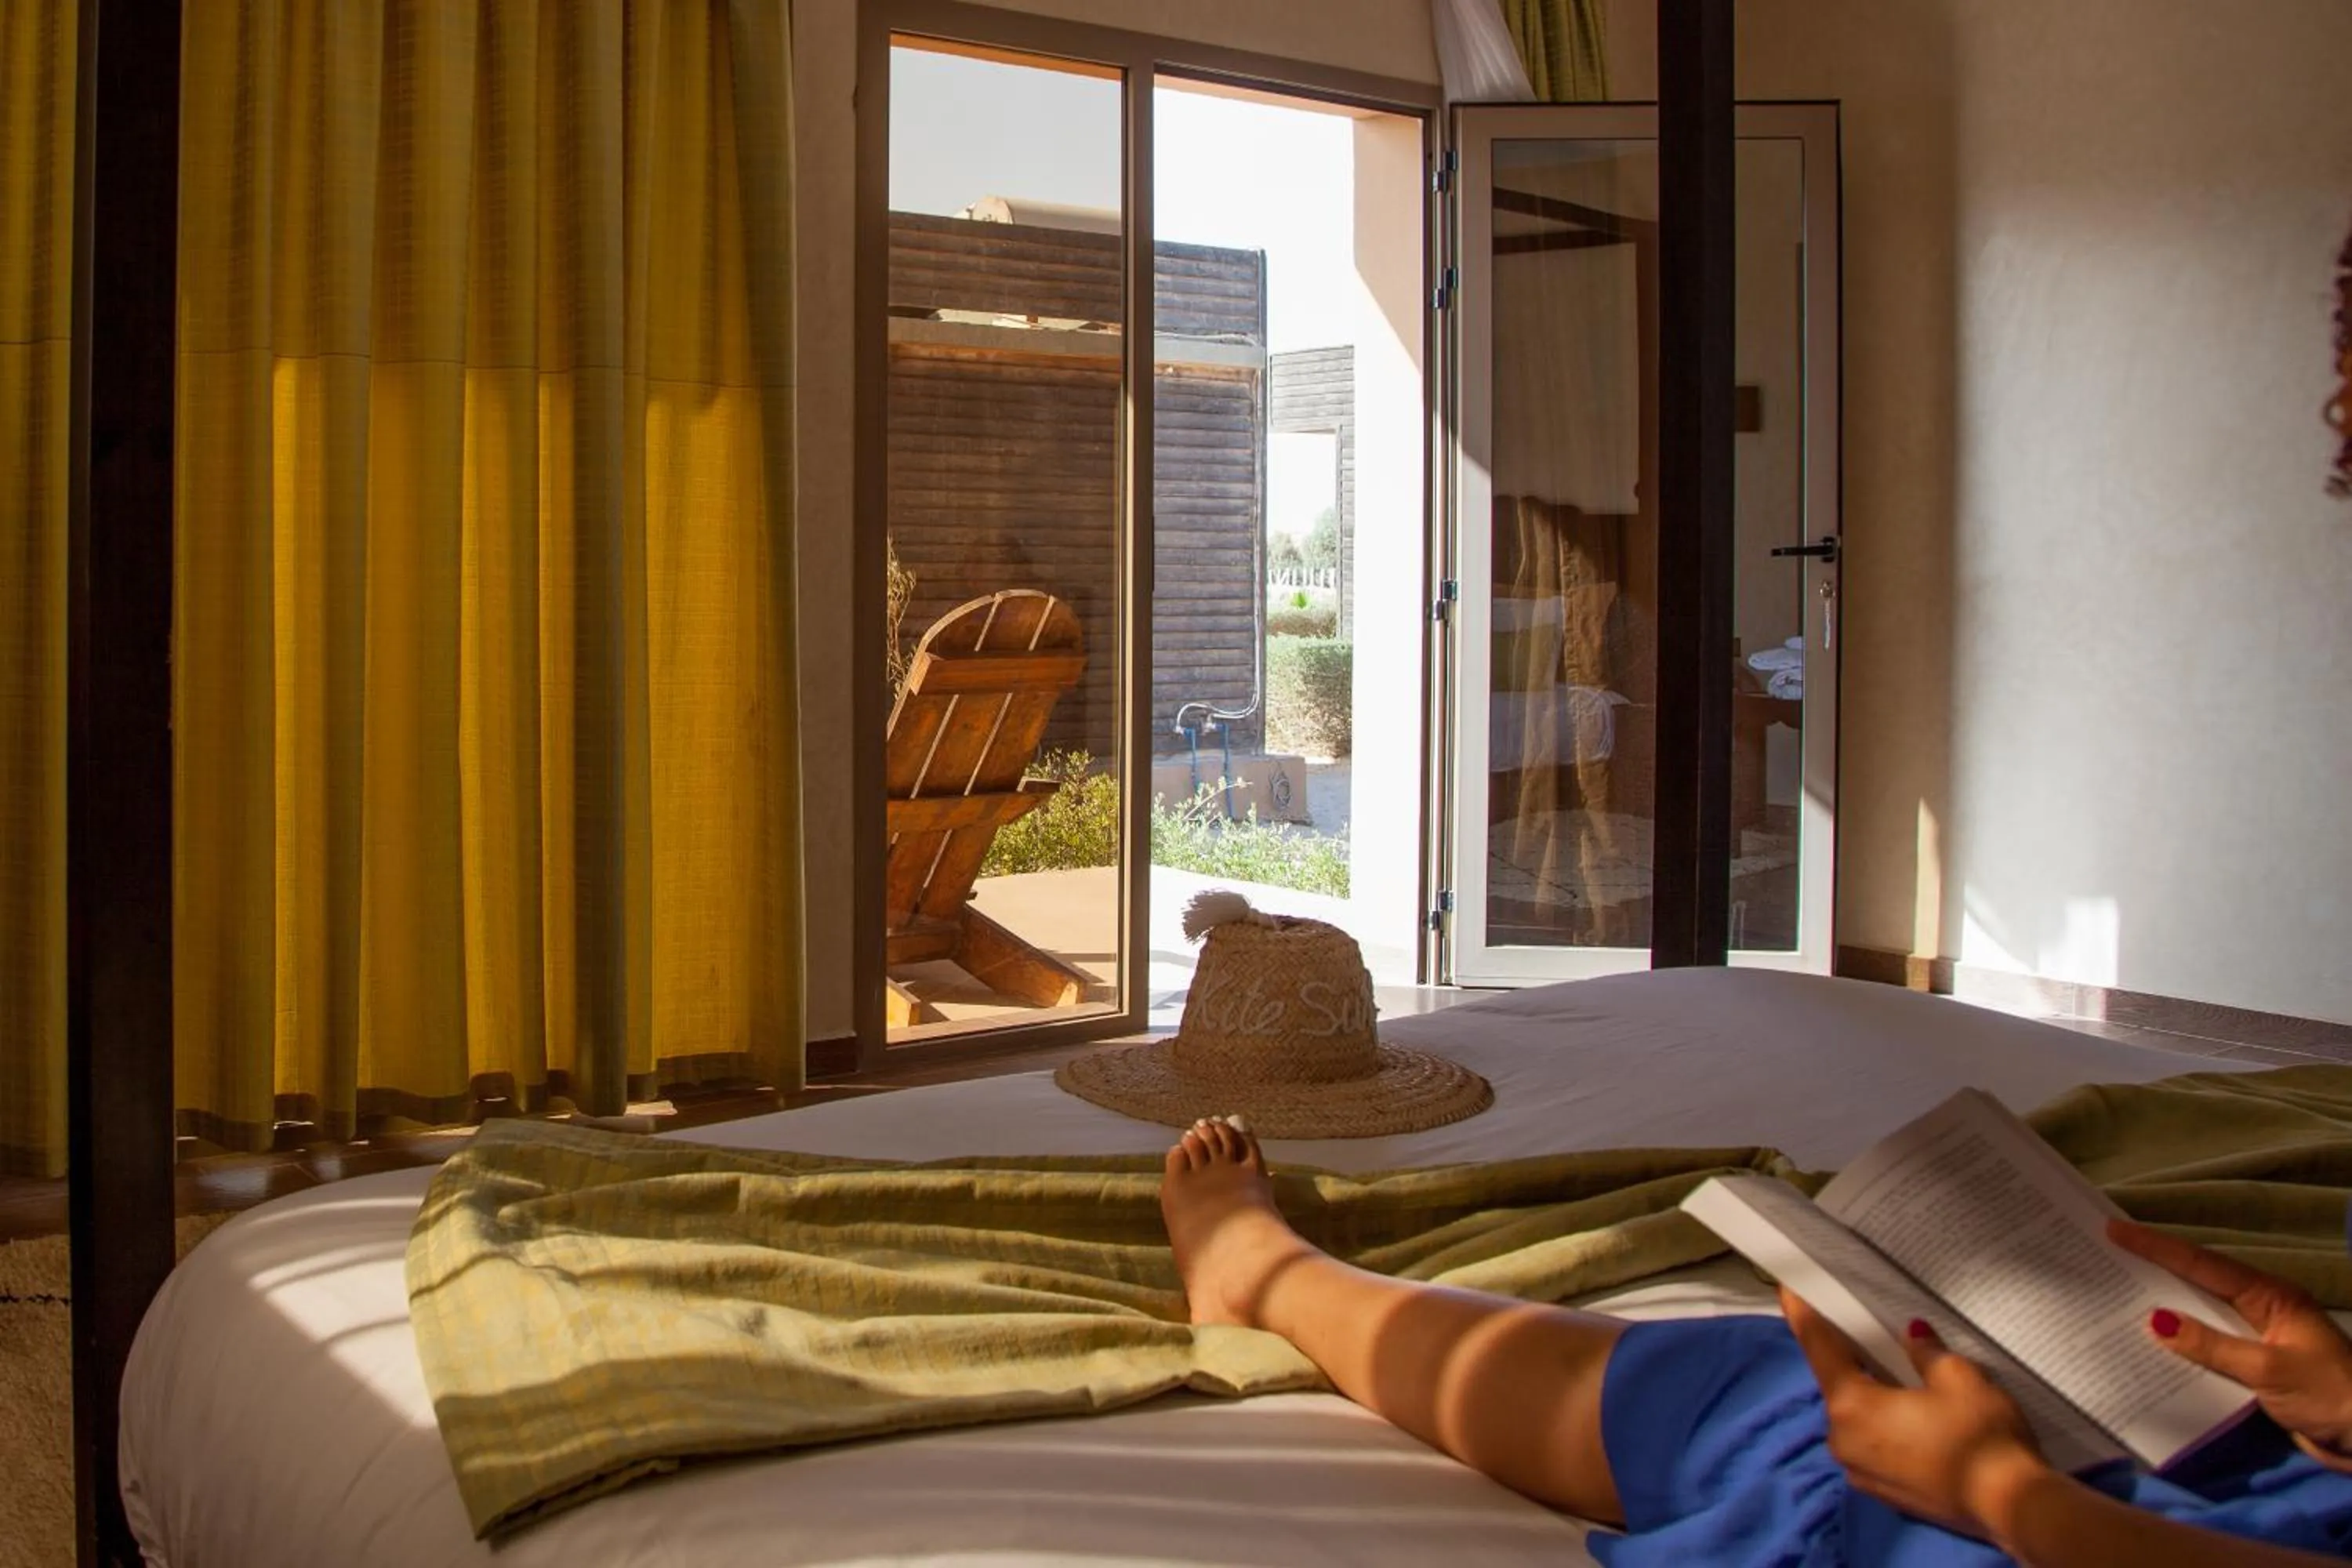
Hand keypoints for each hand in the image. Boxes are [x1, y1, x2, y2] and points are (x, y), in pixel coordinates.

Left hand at [1780, 1286, 2048, 1537]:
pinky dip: (1881, 1423)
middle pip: (1837, 1383)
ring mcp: (1860, 1471)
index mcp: (1850, 1406)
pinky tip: (1905, 1412)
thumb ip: (1925, 1351)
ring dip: (1867, 1392)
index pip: (1817, 1346)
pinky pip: (1871, 1443)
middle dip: (1845, 1354)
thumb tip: (1912, 1334)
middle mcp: (1842, 1441)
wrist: (2013, 1508)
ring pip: (1854, 1417)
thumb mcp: (1958, 1377)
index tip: (1786, 1286)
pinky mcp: (1883, 1492)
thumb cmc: (1981, 1437)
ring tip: (1888, 1367)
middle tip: (1855, 1323)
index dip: (1801, 1312)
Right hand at [2108, 1218, 2351, 1466]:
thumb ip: (2211, 1346)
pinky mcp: (2257, 1369)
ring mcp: (2260, 1339)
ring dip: (2163, 1309)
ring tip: (2115, 1296)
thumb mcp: (2268, 1370)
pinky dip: (2180, 1345)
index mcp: (2270, 1297)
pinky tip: (2152, 1348)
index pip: (2203, 1265)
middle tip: (2105, 1254)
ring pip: (2201, 1316)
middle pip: (2199, 1283)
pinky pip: (2209, 1348)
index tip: (2115, 1229)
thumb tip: (2155, 1320)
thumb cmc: (2329, 1395)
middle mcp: (2263, 1311)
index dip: (2156, 1247)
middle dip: (2154, 1269)